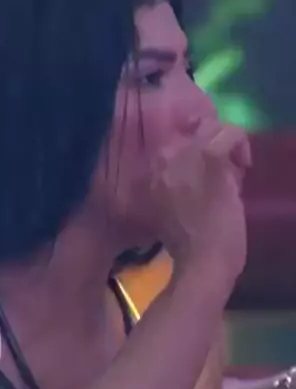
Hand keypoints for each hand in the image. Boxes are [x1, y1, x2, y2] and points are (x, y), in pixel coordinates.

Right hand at [150, 121, 250, 283]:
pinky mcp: (210, 156)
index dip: (189, 155)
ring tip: (232, 172)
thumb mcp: (162, 212)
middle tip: (218, 173)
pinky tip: (243, 166)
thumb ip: (167, 187)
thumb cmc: (184, 248)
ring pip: (209, 127)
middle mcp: (159, 156)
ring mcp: (183, 153)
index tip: (199, 174)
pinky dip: (240, 146)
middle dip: (206, 148)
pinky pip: (229, 132)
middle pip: (188, 133)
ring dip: (224, 148)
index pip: (168, 144)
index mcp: (145, 173)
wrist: (200, 262)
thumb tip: (187, 172)